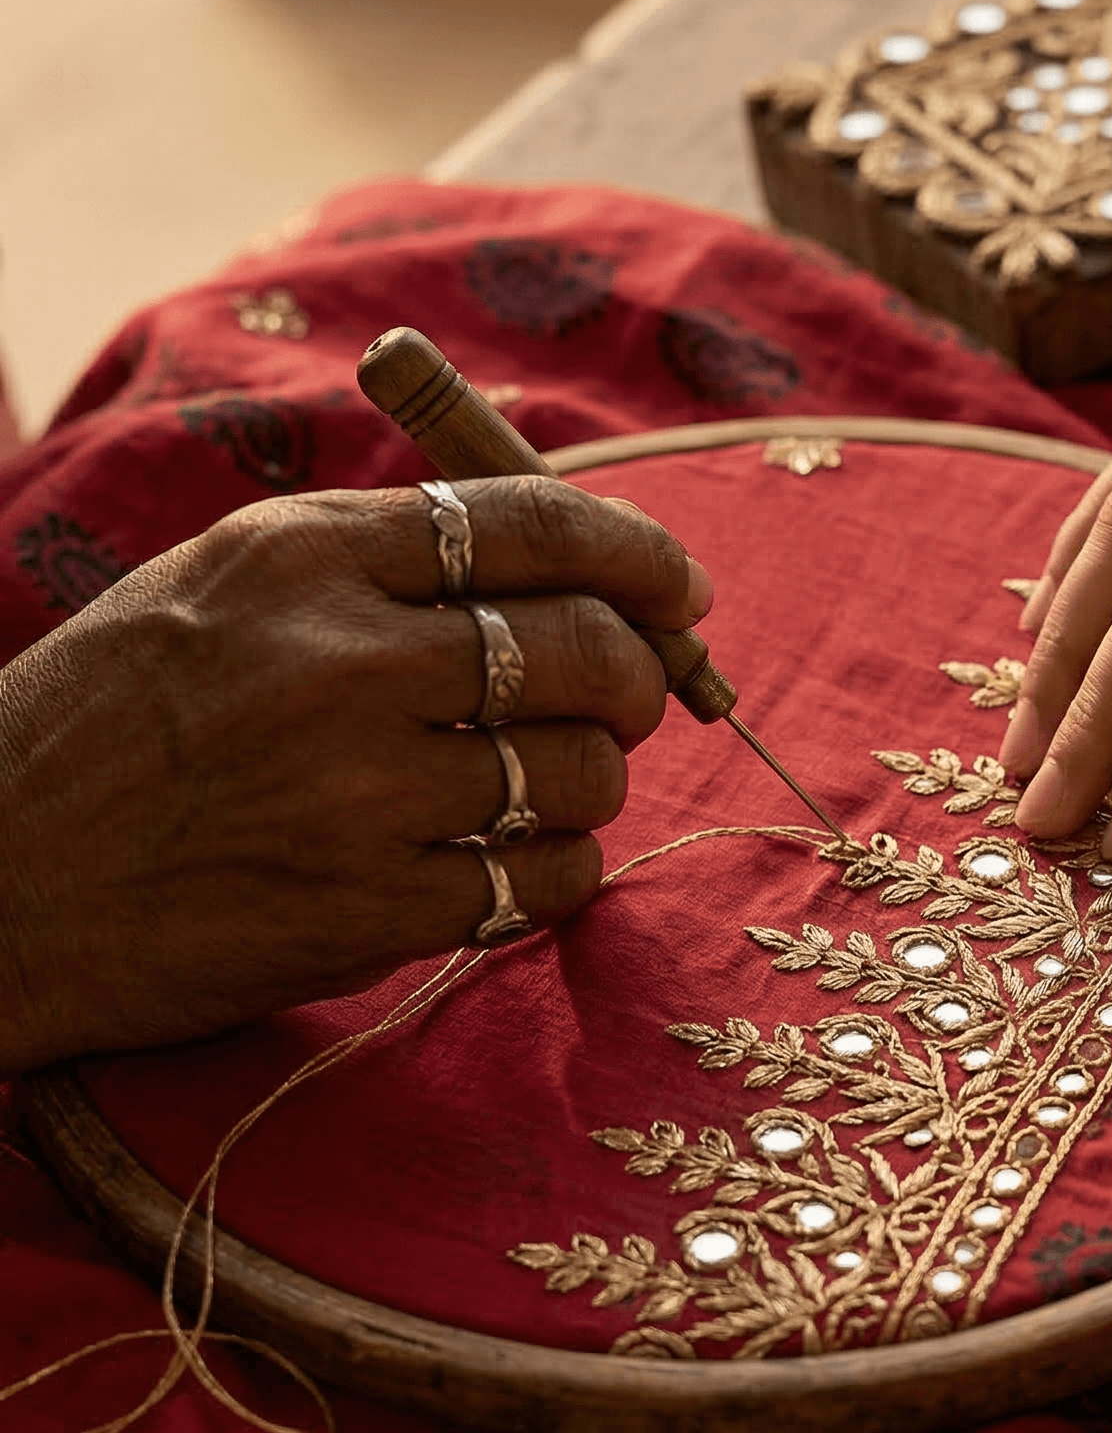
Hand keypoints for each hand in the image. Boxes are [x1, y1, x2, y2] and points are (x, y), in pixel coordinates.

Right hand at [0, 476, 710, 1070]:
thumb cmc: (108, 728)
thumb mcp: (215, 589)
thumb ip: (374, 561)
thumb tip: (565, 567)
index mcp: (303, 555)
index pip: (530, 523)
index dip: (637, 554)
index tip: (683, 589)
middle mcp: (340, 661)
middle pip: (585, 648)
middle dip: (642, 673)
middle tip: (633, 696)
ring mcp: (358, 792)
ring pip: (580, 770)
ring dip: (595, 779)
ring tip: (549, 783)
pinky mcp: (368, 909)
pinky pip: (544, 879)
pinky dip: (561, 868)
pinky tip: (519, 859)